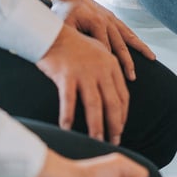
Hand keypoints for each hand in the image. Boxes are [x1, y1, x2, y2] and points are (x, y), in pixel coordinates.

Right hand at [36, 25, 128, 144]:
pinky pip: (69, 100)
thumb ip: (109, 71)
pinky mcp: (66, 75)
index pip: (123, 96)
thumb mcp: (100, 53)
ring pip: (95, 105)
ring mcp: (85, 73)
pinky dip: (68, 116)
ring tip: (96, 142)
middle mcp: (102, 69)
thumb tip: (114, 93)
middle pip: (112, 103)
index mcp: (112, 65)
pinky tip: (67, 129)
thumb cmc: (74, 46)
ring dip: (96, 126)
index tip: (120, 129)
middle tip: (114, 142)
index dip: (123, 115)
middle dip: (115, 126)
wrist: (53, 34)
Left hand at [52, 0, 156, 79]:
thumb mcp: (63, 24)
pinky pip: (129, 31)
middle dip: (127, 62)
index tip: (112, 79)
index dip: (108, 63)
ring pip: (129, 37)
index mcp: (96, 23)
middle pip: (120, 45)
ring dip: (140, 50)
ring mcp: (113, 20)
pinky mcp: (115, 19)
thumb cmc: (64, 11)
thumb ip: (71, 38)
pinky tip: (147, 49)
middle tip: (132, 77)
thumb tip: (73, 57)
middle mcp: (108, 21)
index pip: (105, 47)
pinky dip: (138, 41)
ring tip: (152, 60)